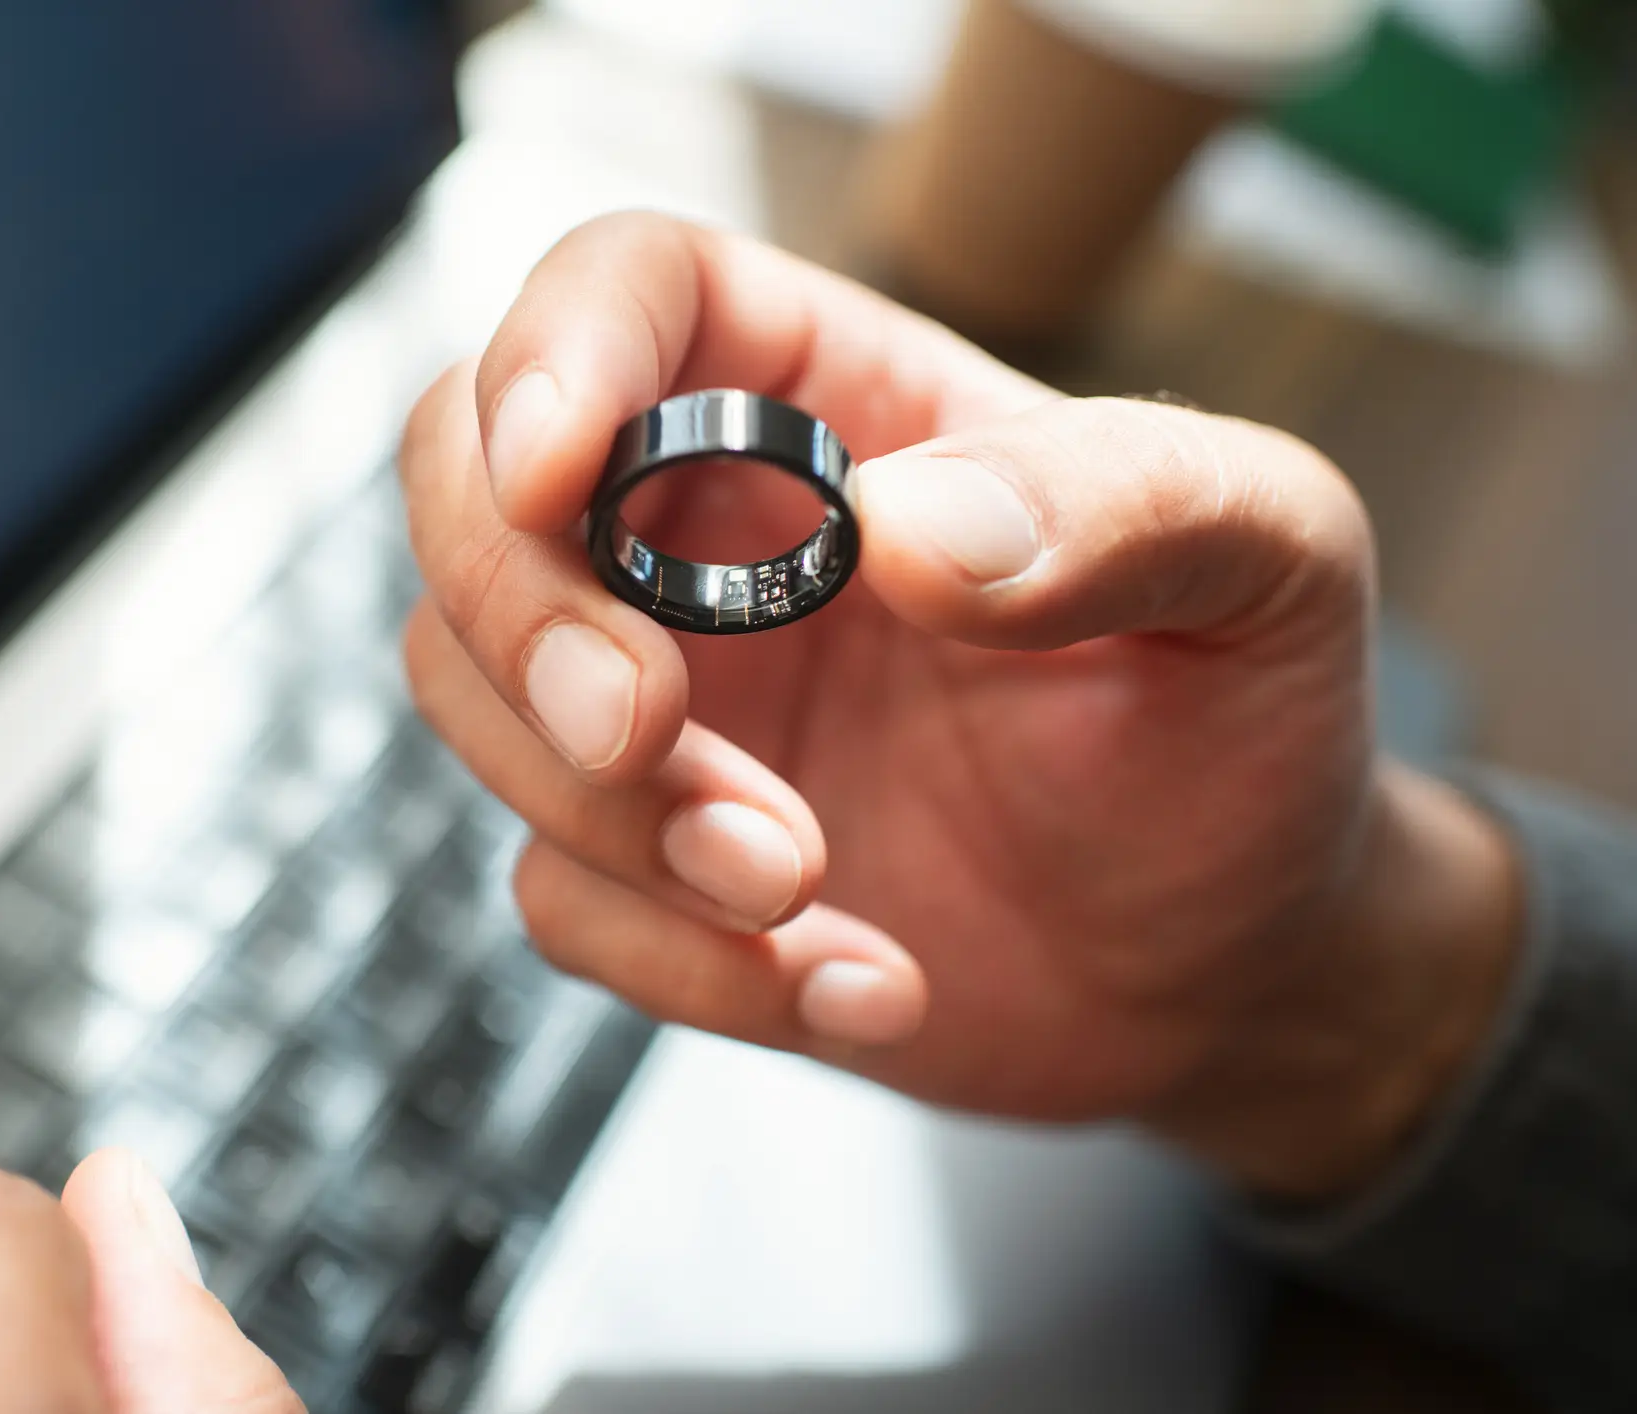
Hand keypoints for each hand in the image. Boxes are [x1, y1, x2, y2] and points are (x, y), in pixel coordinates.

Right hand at [400, 212, 1520, 1198]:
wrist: (1229, 959)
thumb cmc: (1237, 724)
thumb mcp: (1266, 565)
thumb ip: (1128, 506)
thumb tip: (901, 531)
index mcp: (832, 404)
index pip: (624, 291)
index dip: (551, 351)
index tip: (555, 472)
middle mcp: (709, 536)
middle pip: (465, 490)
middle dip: (521, 616)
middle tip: (647, 731)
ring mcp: (667, 702)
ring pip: (473, 699)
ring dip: (611, 816)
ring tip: (804, 883)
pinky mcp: (650, 862)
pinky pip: (560, 895)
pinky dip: (686, 964)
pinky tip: (864, 985)